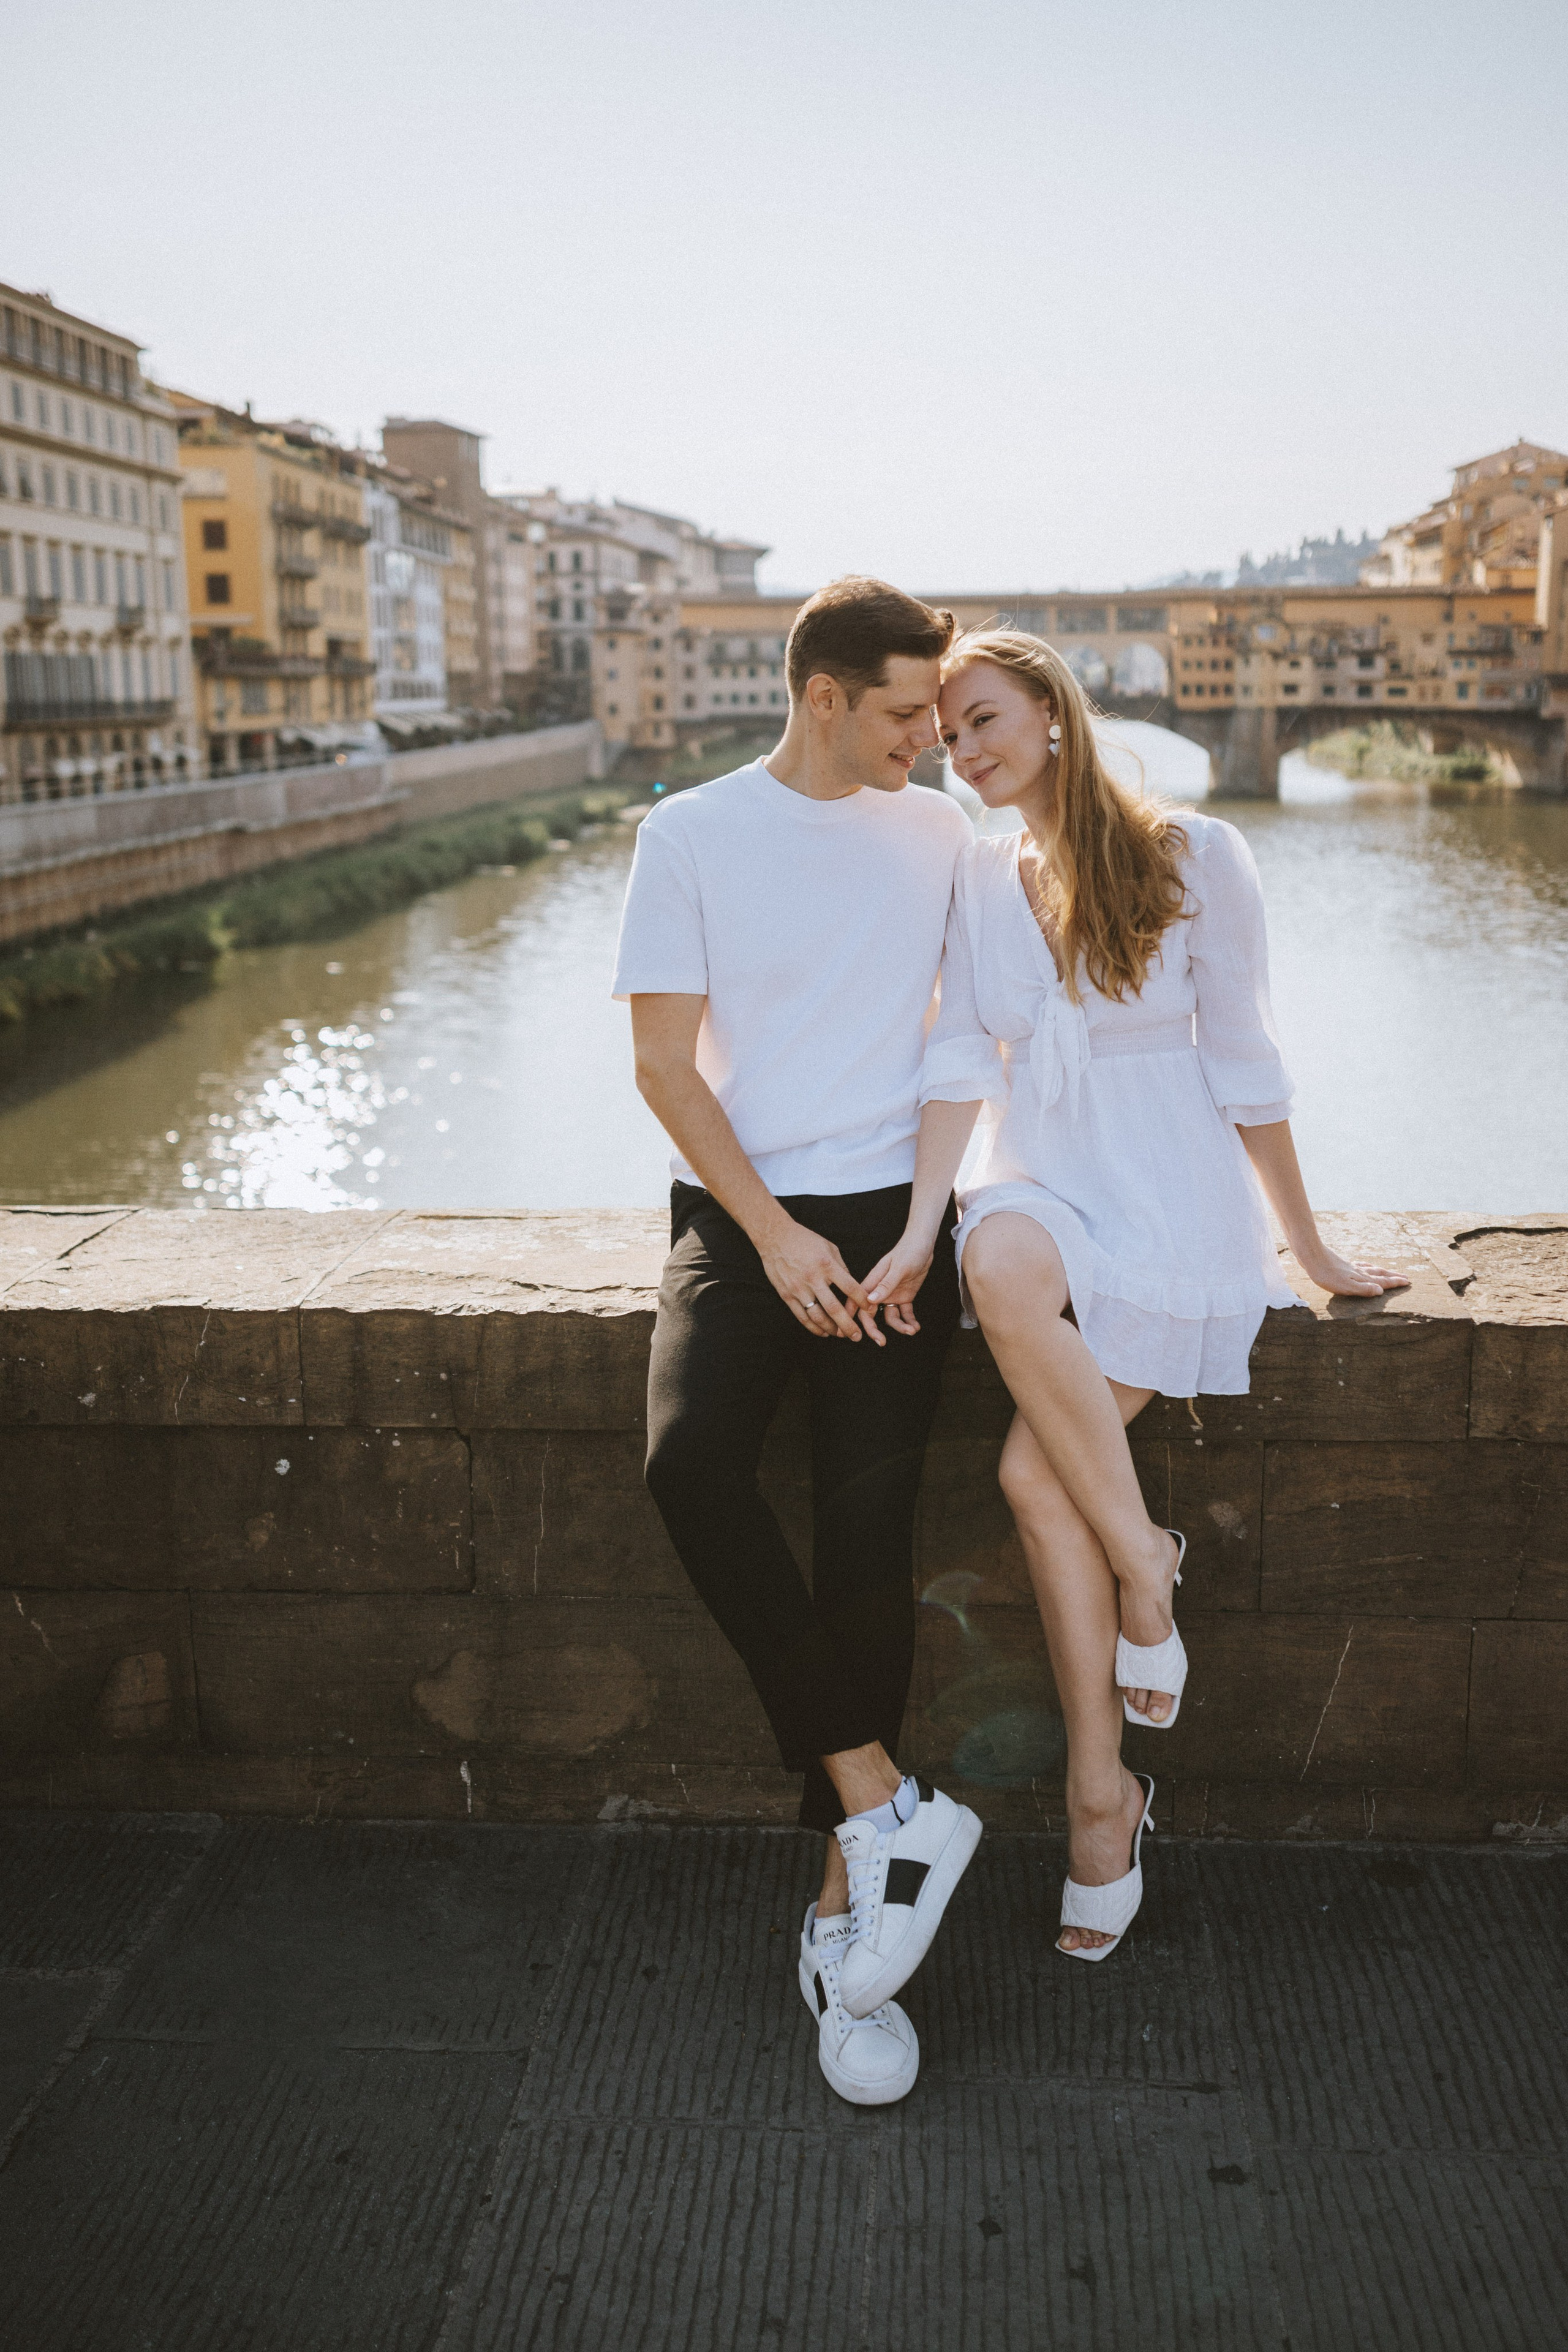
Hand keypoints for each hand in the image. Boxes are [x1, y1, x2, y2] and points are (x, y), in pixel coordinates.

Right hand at [757, 1216, 875, 1339]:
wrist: (775, 1237)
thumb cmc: (805, 1240)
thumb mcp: (829, 1247)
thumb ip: (841, 1267)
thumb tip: (852, 1287)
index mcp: (827, 1265)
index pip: (850, 1287)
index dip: (862, 1301)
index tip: (870, 1309)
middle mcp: (813, 1278)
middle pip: (834, 1308)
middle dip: (848, 1325)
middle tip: (857, 1336)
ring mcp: (798, 1288)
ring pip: (817, 1316)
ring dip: (831, 1329)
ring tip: (840, 1335)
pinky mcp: (786, 1294)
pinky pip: (802, 1316)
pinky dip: (813, 1327)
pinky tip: (823, 1332)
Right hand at [861, 1229, 937, 1338]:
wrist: (924, 1245)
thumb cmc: (909, 1251)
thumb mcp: (899, 1268)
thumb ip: (885, 1285)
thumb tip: (870, 1301)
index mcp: (872, 1282)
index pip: (857, 1302)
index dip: (850, 1318)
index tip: (850, 1334)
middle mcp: (879, 1291)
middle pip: (870, 1315)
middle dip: (874, 1330)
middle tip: (882, 1342)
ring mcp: (892, 1295)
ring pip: (890, 1317)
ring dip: (899, 1327)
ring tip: (911, 1330)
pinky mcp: (904, 1297)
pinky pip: (904, 1313)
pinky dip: (909, 1321)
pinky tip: (916, 1326)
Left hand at [1294, 1244, 1410, 1298]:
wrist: (1311, 1256)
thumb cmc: (1326, 1275)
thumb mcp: (1345, 1286)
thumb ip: (1363, 1289)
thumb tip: (1381, 1291)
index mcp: (1361, 1278)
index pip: (1382, 1281)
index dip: (1394, 1283)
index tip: (1407, 1282)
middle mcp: (1358, 1271)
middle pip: (1379, 1273)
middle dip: (1392, 1276)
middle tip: (1405, 1277)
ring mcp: (1350, 1266)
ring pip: (1371, 1269)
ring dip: (1382, 1271)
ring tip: (1389, 1272)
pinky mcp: (1341, 1264)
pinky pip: (1360, 1265)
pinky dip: (1367, 1266)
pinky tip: (1363, 1266)